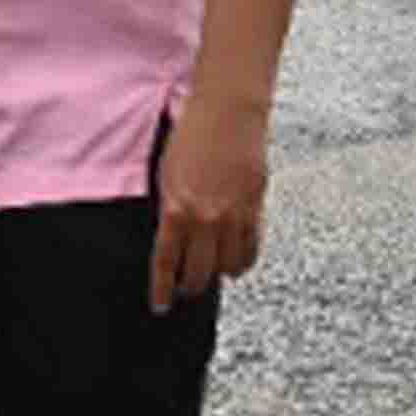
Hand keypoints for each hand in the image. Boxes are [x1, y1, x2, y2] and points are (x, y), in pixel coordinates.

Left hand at [154, 86, 271, 310]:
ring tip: (210, 273)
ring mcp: (233, 216)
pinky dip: (242, 262)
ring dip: (216, 275)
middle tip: (185, 289)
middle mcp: (206, 218)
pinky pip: (251, 250)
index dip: (162, 290)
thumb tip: (172, 240)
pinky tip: (234, 264)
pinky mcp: (255, 208)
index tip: (160, 305)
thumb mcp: (167, 174)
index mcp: (176, 209)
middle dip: (189, 287)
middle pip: (198, 274)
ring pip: (227, 268)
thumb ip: (170, 210)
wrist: (228, 110)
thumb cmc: (192, 135)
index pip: (166, 263)